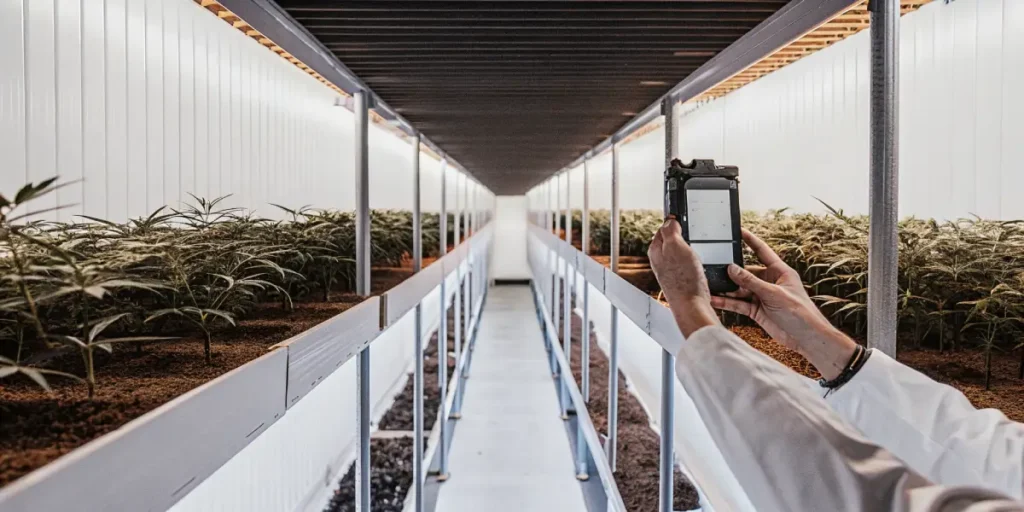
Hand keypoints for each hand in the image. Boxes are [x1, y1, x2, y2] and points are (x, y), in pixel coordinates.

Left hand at [647, 218, 719, 337]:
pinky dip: (696, 261)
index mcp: (655, 250)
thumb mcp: (675, 246)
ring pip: (683, 252)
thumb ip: (670, 231)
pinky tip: (701, 265)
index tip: (686, 220)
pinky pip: (690, 264)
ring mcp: (671, 270)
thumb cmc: (683, 279)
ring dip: (692, 249)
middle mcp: (661, 261)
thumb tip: (669, 221)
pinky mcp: (682, 279)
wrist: (692, 305)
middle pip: (673, 240)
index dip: (675, 222)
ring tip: (698, 253)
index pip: (663, 228)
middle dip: (685, 237)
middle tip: (695, 238)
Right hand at [710, 229, 856, 379]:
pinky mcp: (757, 310)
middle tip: (716, 268)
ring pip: (740, 289)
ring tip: (711, 286)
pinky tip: (717, 300)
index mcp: (779, 272)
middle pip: (746, 273)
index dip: (750, 240)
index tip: (738, 231)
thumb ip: (751, 281)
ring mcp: (762, 296)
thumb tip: (732, 268)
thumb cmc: (800, 312)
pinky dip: (728, 302)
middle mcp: (770, 282)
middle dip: (732, 272)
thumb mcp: (773, 293)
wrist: (806, 338)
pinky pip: (739, 304)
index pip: (762, 251)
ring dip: (728, 289)